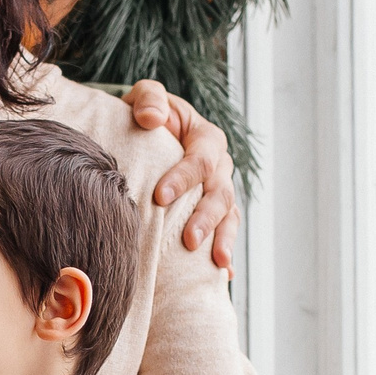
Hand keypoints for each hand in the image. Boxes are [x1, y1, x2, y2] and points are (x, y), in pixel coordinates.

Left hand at [121, 79, 242, 276]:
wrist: (152, 132)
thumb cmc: (149, 114)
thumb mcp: (147, 98)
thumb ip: (149, 99)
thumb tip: (151, 118)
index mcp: (206, 138)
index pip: (200, 160)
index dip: (183, 178)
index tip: (160, 197)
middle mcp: (220, 167)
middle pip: (220, 194)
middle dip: (206, 218)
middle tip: (189, 241)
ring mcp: (220, 191)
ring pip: (228, 217)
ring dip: (222, 240)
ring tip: (215, 263)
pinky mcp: (216, 212)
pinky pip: (226, 233)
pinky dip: (225, 253)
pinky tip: (223, 276)